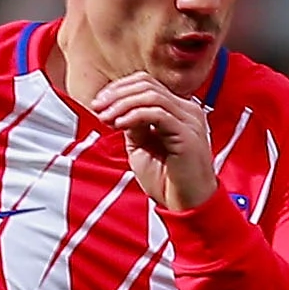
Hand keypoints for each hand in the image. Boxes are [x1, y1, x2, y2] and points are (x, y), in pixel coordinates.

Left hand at [95, 73, 218, 212]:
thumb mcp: (141, 146)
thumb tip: (118, 107)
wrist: (187, 205)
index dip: (119, 89)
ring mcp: (190, 120)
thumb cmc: (167, 180)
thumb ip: (133, 124)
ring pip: (151, 95)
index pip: (147, 84)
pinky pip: (157, 113)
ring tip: (106, 118)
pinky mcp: (189, 133)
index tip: (99, 104)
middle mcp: (188, 110)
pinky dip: (134, 115)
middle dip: (117, 94)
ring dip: (122, 104)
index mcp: (179, 110)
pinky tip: (120, 124)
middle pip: (147, 84)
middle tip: (98, 108)